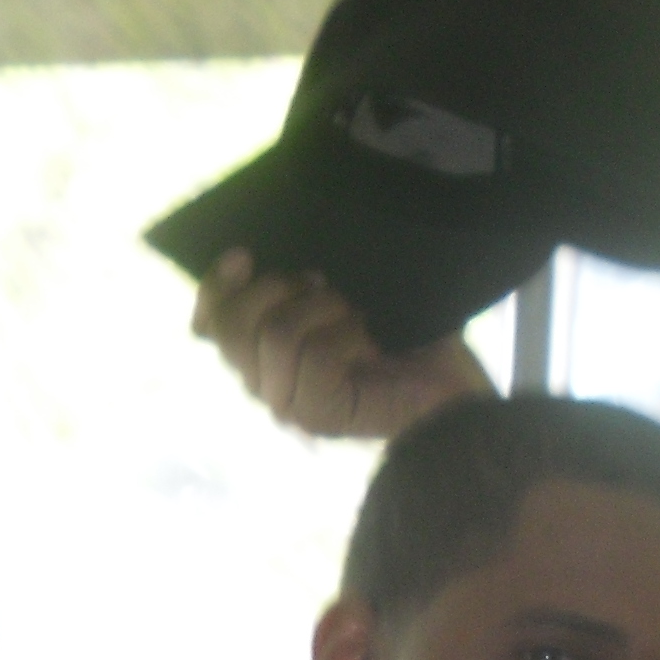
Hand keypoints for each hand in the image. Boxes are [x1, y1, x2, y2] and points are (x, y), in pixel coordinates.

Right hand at [191, 253, 494, 440]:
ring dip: (320, 311)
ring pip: (273, 337)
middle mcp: (264, 381)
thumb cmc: (402, 336)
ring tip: (355, 315)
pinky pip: (314, 355)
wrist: (450, 386)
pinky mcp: (316, 414)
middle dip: (275, 290)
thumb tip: (267, 246)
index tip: (245, 254)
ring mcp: (287, 403)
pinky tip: (370, 340)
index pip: (209, 324)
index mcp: (263, 353)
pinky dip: (346, 336)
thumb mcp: (348, 295)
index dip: (217, 286)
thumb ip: (301, 280)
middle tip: (324, 285)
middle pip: (231, 327)